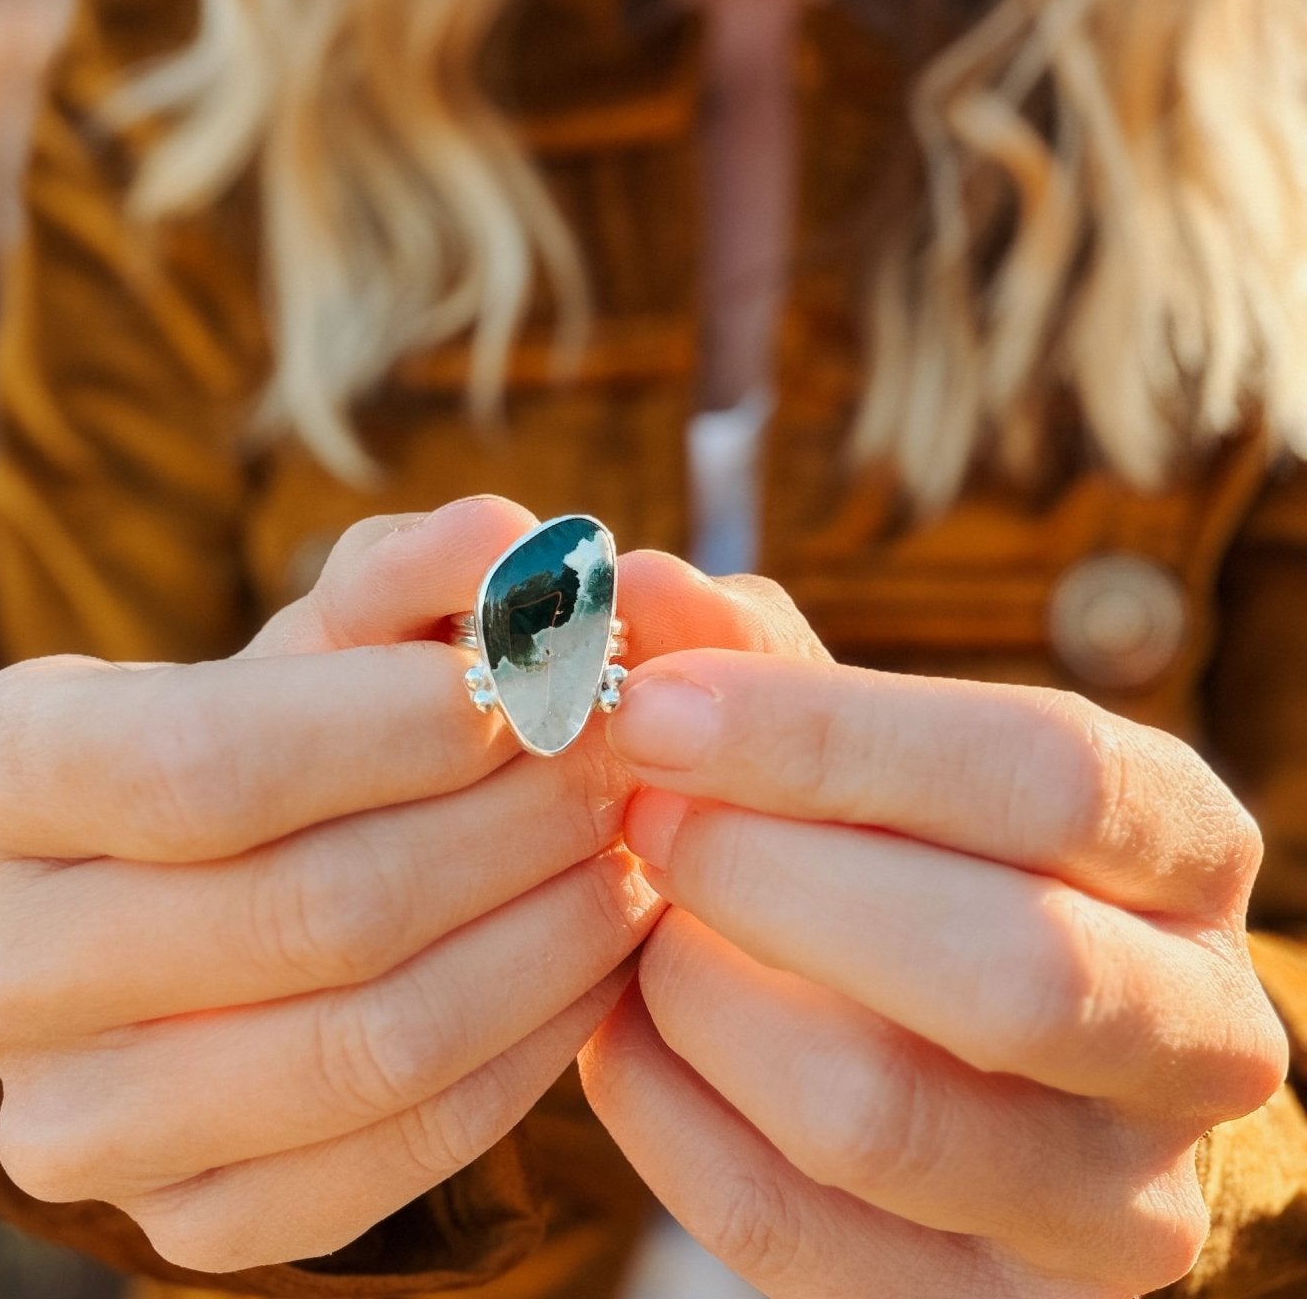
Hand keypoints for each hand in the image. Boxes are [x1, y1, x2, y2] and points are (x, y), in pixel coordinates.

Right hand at [0, 498, 809, 1272]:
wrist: (236, 901)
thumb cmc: (287, 737)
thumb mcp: (330, 640)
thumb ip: (409, 576)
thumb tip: (510, 539)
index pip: (203, 759)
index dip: (397, 722)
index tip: (542, 681)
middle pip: (303, 909)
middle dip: (505, 824)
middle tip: (621, 758)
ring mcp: (72, 1121)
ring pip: (365, 1045)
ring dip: (542, 937)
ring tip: (629, 849)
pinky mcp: (181, 1221)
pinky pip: (394, 1154)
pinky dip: (528, 1051)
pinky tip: (595, 958)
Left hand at [579, 618, 1288, 1296]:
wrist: (975, 1055)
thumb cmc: (908, 850)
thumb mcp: (864, 742)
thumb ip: (759, 662)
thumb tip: (639, 587)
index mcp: (1180, 851)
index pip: (1048, 775)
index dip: (829, 736)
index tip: (655, 705)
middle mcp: (1194, 1036)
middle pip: (1003, 968)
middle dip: (769, 878)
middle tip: (638, 813)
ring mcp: (1110, 1202)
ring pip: (881, 1119)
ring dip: (706, 997)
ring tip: (642, 922)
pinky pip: (787, 1228)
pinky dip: (663, 1110)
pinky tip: (620, 1027)